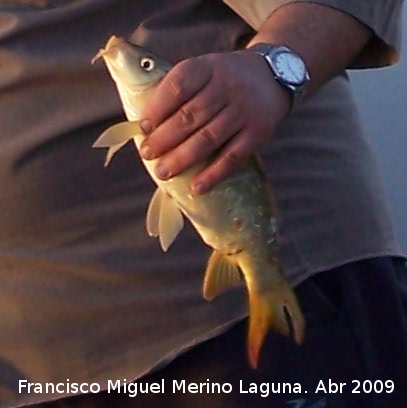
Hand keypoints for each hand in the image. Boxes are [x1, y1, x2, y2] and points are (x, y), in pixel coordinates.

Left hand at [140, 50, 290, 193]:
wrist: (274, 76)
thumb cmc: (227, 79)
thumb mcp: (206, 69)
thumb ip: (181, 89)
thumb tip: (147, 123)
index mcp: (208, 68)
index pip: (178, 85)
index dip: (157, 107)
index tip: (143, 127)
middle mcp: (227, 87)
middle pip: (190, 116)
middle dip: (164, 138)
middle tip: (147, 154)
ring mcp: (243, 112)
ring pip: (208, 139)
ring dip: (182, 158)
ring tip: (163, 172)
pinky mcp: (258, 133)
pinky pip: (233, 157)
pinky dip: (213, 174)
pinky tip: (196, 187)